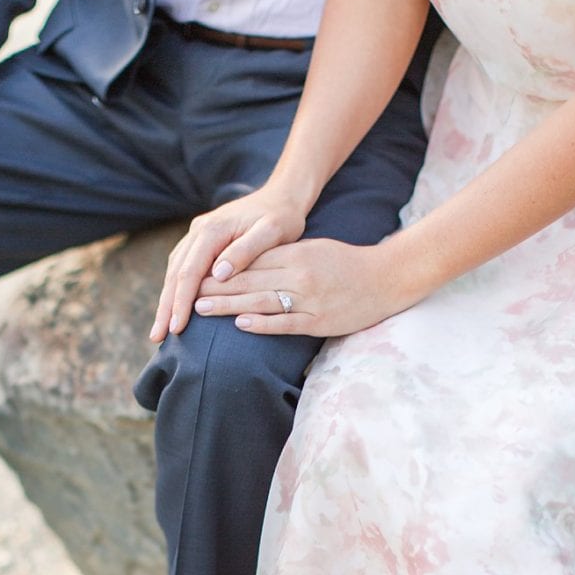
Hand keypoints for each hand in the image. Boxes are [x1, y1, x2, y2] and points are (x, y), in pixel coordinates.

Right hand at [154, 188, 309, 341]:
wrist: (281, 196)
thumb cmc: (282, 217)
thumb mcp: (273, 231)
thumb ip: (245, 251)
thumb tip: (217, 275)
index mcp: (212, 230)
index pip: (190, 272)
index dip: (181, 302)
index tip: (177, 328)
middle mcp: (197, 231)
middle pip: (175, 274)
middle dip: (165, 308)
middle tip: (157, 337)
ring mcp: (195, 235)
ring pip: (173, 271)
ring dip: (166, 301)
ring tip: (160, 329)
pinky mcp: (199, 240)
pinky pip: (181, 267)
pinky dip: (175, 289)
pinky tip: (172, 307)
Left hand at [192, 238, 419, 336]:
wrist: (390, 277)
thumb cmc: (347, 263)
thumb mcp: (313, 250)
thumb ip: (282, 256)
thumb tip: (246, 263)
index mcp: (297, 255)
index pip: (250, 261)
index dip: (219, 268)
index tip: (193, 273)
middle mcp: (300, 275)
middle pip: (249, 280)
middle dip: (214, 286)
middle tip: (184, 292)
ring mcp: (310, 299)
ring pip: (262, 301)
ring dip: (228, 305)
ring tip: (200, 308)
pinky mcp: (320, 321)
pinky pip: (286, 323)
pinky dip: (262, 323)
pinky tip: (240, 325)